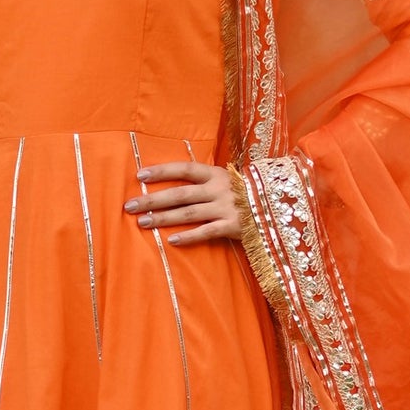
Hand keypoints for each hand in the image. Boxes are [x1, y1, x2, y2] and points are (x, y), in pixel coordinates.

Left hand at [124, 160, 241, 245]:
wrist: (280, 205)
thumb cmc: (247, 193)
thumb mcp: (228, 180)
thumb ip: (205, 181)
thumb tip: (174, 183)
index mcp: (216, 174)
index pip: (184, 169)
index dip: (161, 171)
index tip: (139, 175)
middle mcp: (219, 189)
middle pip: (179, 194)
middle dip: (152, 200)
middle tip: (129, 206)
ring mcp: (226, 208)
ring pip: (188, 213)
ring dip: (163, 218)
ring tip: (143, 223)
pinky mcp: (233, 226)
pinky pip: (207, 232)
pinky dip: (189, 236)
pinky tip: (171, 240)